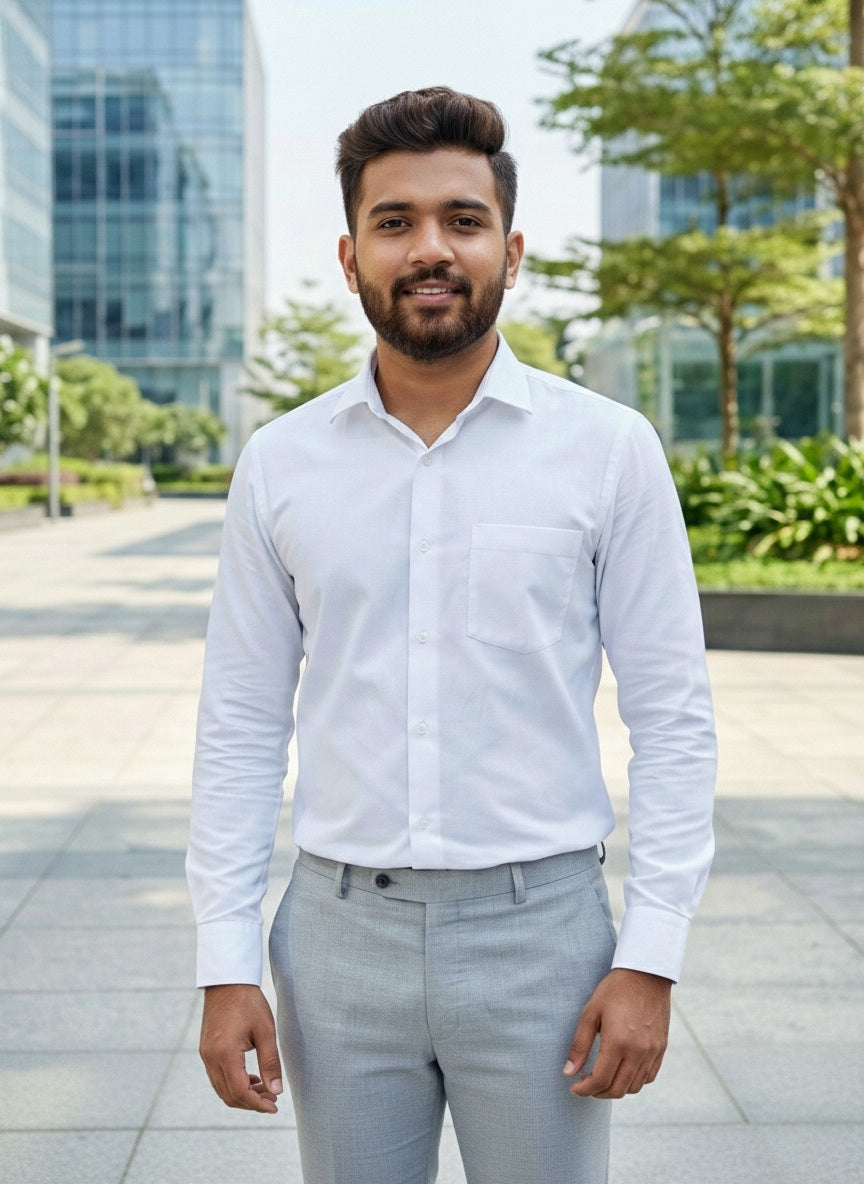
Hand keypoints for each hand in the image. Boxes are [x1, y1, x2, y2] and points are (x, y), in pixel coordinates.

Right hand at [199, 983, 283, 1113]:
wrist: (227, 981)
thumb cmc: (249, 1002)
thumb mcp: (265, 1031)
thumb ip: (270, 1063)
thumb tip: (277, 1091)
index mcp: (225, 1053)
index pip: (240, 1092)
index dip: (257, 1104)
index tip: (274, 1107)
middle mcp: (210, 1057)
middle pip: (229, 1095)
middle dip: (251, 1103)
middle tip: (272, 1100)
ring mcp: (205, 1054)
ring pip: (221, 1089)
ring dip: (242, 1095)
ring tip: (264, 1089)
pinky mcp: (205, 1050)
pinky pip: (217, 1077)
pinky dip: (233, 1084)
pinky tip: (250, 1077)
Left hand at [563, 968, 670, 1098]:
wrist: (646, 974)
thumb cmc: (614, 990)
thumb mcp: (590, 1013)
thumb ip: (579, 1045)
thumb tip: (568, 1072)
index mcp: (618, 1043)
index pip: (601, 1081)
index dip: (585, 1089)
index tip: (574, 1087)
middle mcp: (638, 1052)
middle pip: (618, 1089)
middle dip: (598, 1092)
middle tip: (586, 1084)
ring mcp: (652, 1052)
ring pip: (634, 1087)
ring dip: (616, 1089)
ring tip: (603, 1078)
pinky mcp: (661, 1048)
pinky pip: (649, 1077)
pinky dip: (634, 1081)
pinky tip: (622, 1071)